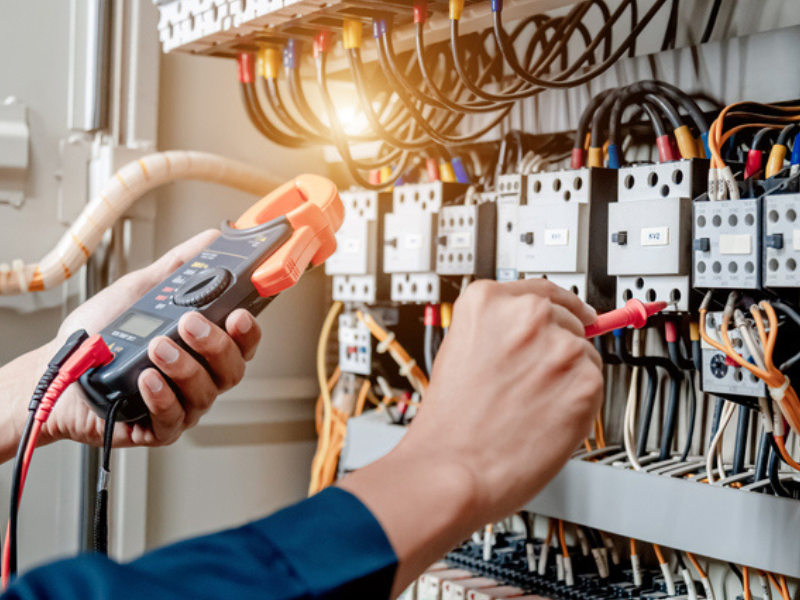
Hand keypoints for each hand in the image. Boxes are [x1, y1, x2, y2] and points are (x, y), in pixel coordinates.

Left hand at [17, 230, 261, 450]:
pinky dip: (163, 397)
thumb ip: (179, 267)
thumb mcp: (142, 290)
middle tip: (189, 323)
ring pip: (206, 392)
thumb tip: (211, 240)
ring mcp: (182, 403)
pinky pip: (173, 418)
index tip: (239, 314)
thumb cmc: (100, 335)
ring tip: (157, 346)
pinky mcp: (158, 428)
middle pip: (232, 368)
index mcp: (203, 346)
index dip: (249, 331)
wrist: (57, 368)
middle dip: (216, 344)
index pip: (243, 342)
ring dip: (184, 367)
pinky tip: (147, 379)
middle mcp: (199, 376)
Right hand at [339, 279, 602, 594]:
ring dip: (568, 377)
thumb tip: (539, 329)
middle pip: (567, 320)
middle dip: (557, 349)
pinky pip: (594, 386)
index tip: (573, 311)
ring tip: (531, 406)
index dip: (559, 305)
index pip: (541, 289)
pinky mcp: (585, 381)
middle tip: (533, 382)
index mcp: (487, 301)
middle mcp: (526, 315)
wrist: (452, 468)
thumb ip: (498, 330)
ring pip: (585, 354)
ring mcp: (559, 346)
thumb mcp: (460, 350)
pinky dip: (578, 404)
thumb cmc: (450, 422)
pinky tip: (545, 419)